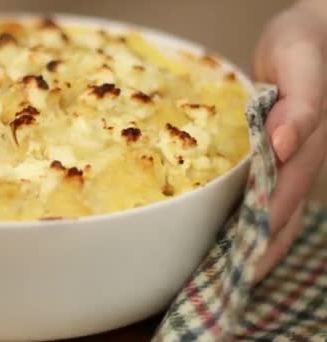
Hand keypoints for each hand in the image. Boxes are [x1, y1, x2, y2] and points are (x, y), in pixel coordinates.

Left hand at [253, 0, 326, 281]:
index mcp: (306, 145)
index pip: (282, 199)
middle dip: (258, 251)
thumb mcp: (301, 63)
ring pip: (279, 211)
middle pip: (283, 217)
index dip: (262, 233)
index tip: (241, 266)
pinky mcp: (281, 154)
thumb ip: (300, 104)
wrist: (312, 32)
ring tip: (229, 271)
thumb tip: (282, 146)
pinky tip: (233, 231)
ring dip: (257, 242)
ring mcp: (295, 160)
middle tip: (228, 283)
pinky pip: (270, 194)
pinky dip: (253, 217)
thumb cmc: (304, 43)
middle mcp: (302, 159)